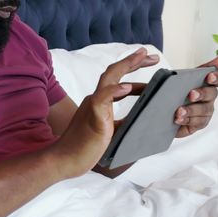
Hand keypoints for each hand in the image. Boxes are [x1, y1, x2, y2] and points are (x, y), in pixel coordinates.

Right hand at [50, 48, 157, 177]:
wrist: (65, 160)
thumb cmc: (85, 149)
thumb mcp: (112, 133)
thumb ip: (124, 123)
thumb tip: (145, 121)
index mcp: (99, 103)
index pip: (117, 81)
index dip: (133, 73)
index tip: (150, 67)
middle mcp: (96, 99)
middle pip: (114, 72)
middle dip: (134, 61)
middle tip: (153, 56)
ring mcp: (93, 105)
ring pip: (109, 78)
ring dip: (127, 64)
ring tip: (143, 56)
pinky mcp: (93, 115)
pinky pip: (103, 98)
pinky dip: (115, 90)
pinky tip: (128, 87)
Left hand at [174, 55, 217, 137]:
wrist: (161, 110)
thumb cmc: (175, 91)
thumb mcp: (184, 77)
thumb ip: (201, 68)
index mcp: (208, 84)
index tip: (209, 77)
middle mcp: (209, 98)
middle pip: (212, 94)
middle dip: (202, 93)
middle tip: (191, 94)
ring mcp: (205, 112)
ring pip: (204, 110)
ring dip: (192, 110)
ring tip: (179, 111)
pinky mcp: (198, 124)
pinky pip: (197, 123)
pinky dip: (187, 120)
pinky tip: (178, 119)